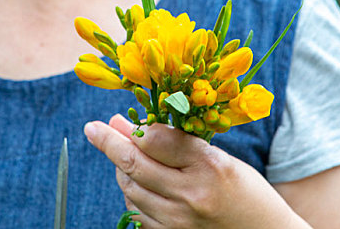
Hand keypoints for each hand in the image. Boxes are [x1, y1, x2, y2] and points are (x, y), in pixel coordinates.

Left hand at [84, 114, 310, 228]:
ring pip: (130, 188)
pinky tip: (139, 183)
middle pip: (134, 164)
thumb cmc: (247, 193)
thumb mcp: (221, 159)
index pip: (156, 140)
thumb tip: (135, 126)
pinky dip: (131, 194)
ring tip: (124, 155)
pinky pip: (136, 213)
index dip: (131, 128)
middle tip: (93, 129)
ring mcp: (178, 222)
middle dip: (108, 142)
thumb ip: (179, 144)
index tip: (115, 120)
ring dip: (121, 168)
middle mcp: (191, 195)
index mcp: (209, 166)